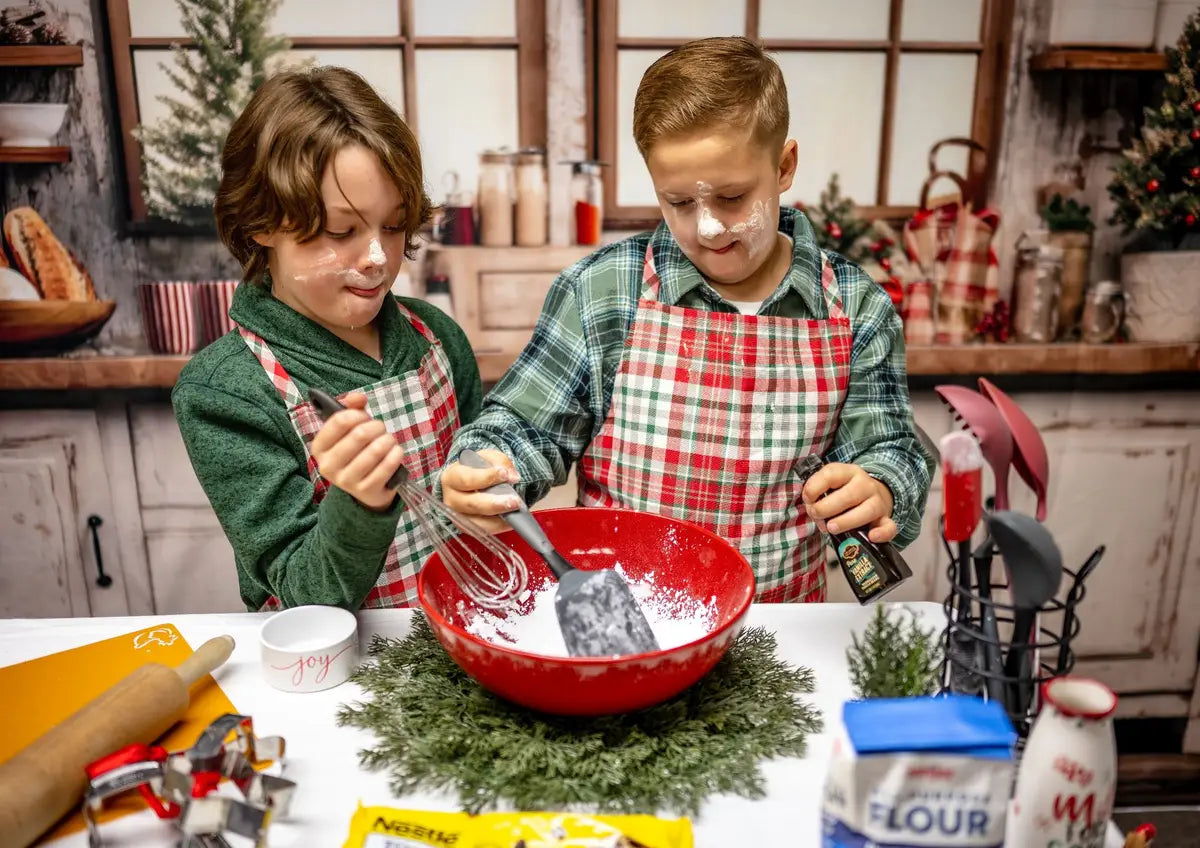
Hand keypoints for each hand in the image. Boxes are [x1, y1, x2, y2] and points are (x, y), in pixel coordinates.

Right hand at [310, 392, 404, 510]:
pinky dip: (396, 454)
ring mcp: (346, 481)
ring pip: (375, 450)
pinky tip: (395, 452)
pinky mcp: (366, 491)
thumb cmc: (356, 452)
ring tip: (388, 441)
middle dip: (377, 427)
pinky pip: (387, 466)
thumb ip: (352, 408)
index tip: (365, 416)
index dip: (357, 414)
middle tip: (380, 429)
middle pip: (360, 434)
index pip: (339, 421)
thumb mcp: (348, 431)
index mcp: (319, 447)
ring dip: (388, 440)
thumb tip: (359, 397)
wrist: (365, 489)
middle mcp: (328, 466)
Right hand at [440, 448, 523, 533]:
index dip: (486, 477)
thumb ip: (500, 462)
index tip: (505, 474)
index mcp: (452, 477)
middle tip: (514, 501)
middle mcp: (451, 498)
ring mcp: (458, 515)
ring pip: (477, 522)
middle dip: (495, 503)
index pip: (467, 479)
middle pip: (472, 504)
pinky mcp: (466, 527)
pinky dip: (498, 527)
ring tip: (515, 512)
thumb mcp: (487, 458)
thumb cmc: (477, 469)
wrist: (471, 481)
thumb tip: (513, 476)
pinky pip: (482, 530)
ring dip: (498, 519)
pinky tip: (510, 521)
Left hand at [801, 462, 896, 543]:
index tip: (807, 499)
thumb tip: (813, 510)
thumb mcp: (830, 486)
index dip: (814, 487)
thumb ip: (818, 495)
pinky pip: (888, 526)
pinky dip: (882, 533)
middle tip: (816, 514)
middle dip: (827, 507)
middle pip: (849, 495)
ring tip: (831, 527)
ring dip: (847, 521)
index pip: (831, 474)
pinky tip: (871, 537)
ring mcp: (877, 502)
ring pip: (867, 510)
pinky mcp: (885, 519)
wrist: (873, 494)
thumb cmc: (844, 493)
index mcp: (848, 472)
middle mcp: (865, 485)